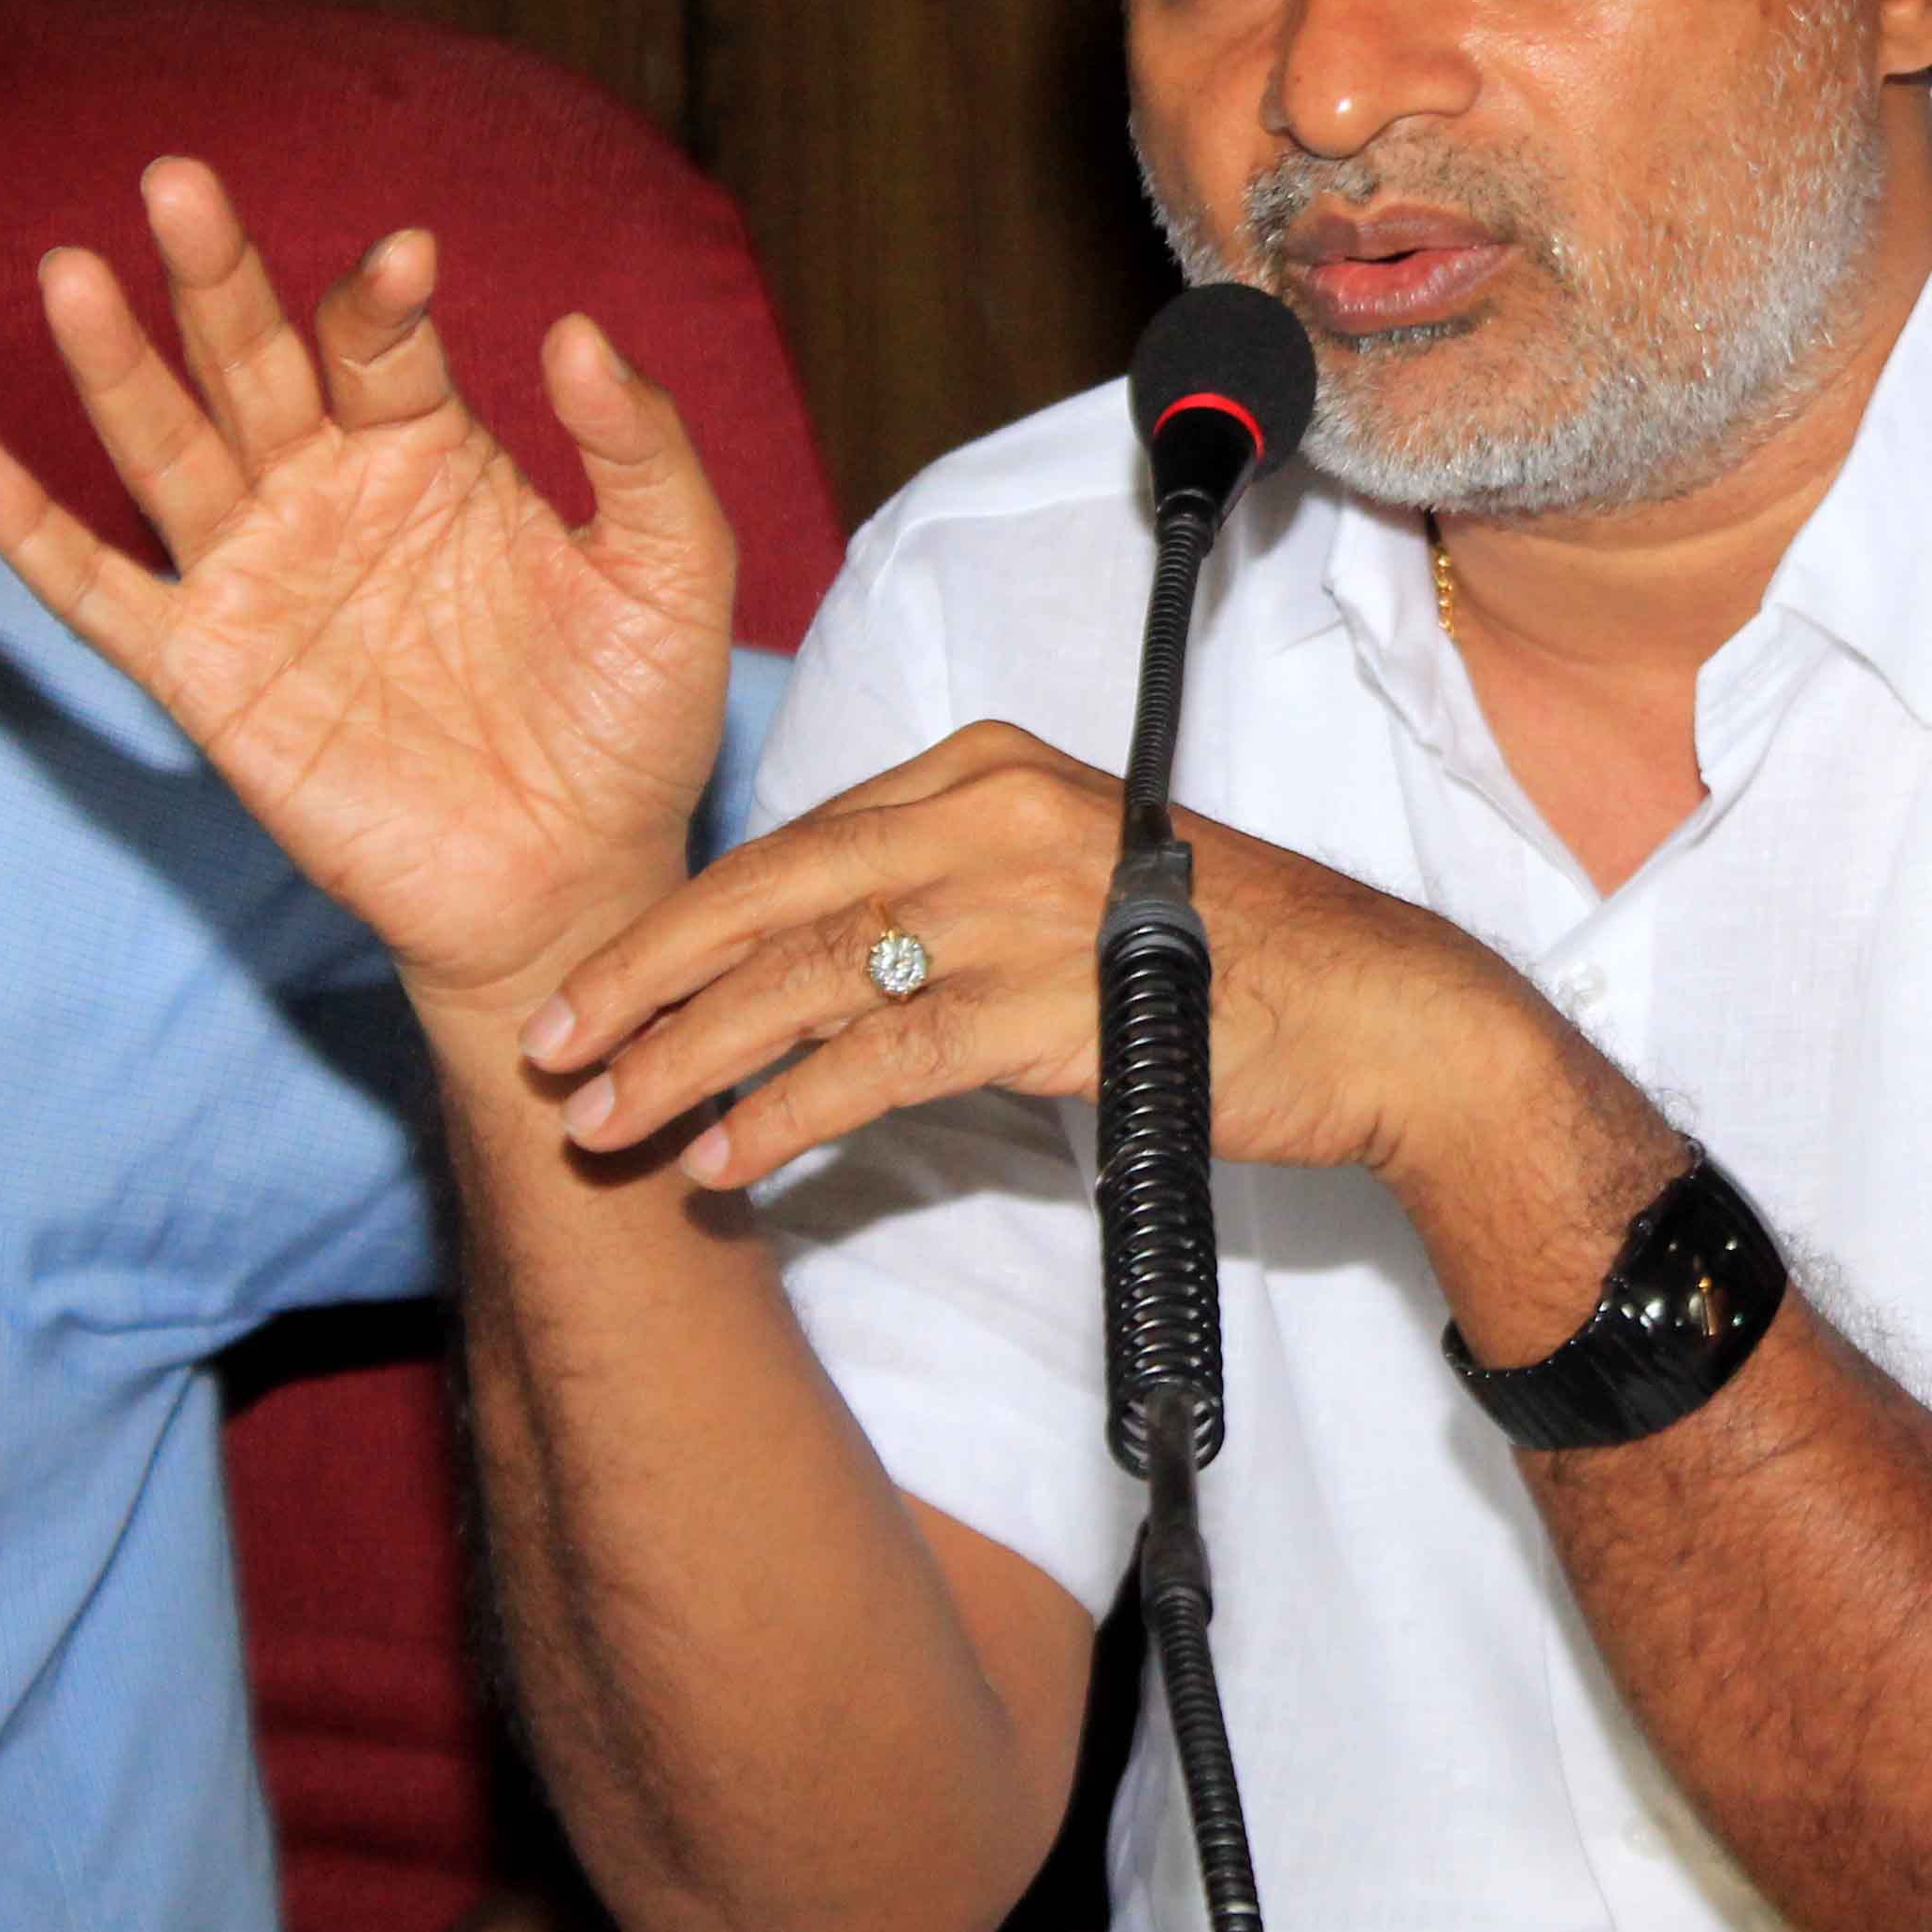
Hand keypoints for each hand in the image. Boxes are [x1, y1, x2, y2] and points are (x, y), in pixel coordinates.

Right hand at [0, 161, 736, 1007]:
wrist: (580, 876)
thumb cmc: (633, 723)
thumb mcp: (671, 576)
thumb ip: (641, 454)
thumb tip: (578, 329)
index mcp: (436, 454)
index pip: (383, 344)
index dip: (384, 297)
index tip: (411, 260)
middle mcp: (333, 496)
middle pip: (253, 361)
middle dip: (215, 276)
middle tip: (178, 180)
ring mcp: (262, 579)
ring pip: (168, 448)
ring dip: (115, 363)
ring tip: (76, 270)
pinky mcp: (210, 675)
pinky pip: (102, 593)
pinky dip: (29, 527)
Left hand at [522, 719, 1639, 1215]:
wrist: (1383, 1016)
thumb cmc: (1236, 961)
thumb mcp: (1077, 886)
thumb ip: (954, 897)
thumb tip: (814, 964)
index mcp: (996, 768)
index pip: (802, 839)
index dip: (684, 920)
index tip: (598, 983)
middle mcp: (997, 812)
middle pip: (777, 891)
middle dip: (646, 977)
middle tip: (548, 1048)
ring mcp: (1024, 901)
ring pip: (808, 977)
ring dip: (689, 1059)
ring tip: (604, 1125)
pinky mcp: (1053, 1000)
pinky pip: (879, 1059)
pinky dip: (784, 1113)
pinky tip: (722, 1162)